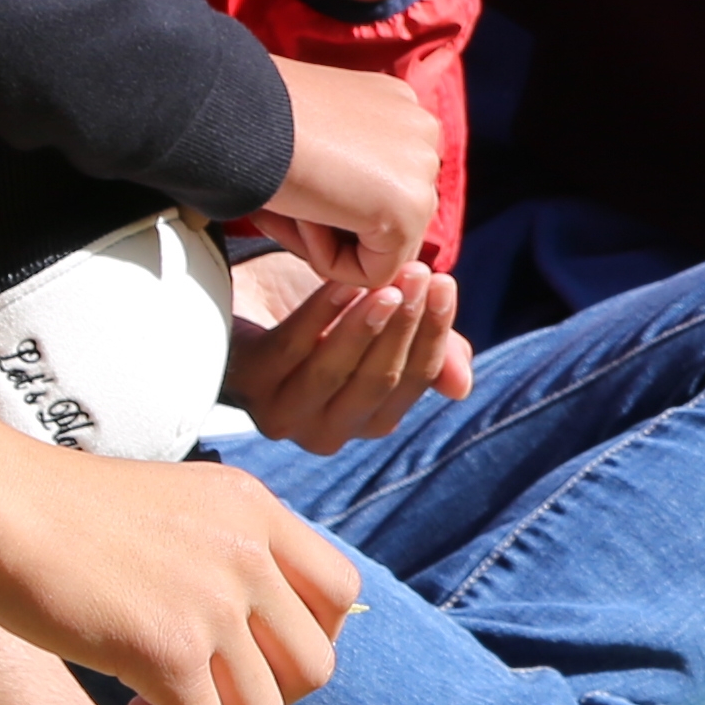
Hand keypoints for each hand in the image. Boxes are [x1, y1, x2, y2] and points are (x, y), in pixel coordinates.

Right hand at [0, 390, 362, 704]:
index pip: (340, 594)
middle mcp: (250, 552)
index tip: (243, 655)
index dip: (301, 642)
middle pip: (313, 668)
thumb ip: (227, 551)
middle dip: (259, 698)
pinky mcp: (167, 650)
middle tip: (196, 693)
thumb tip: (251, 636)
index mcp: (256, 509)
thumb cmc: (59, 511)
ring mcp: (214, 602)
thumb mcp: (177, 504)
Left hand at [222, 255, 474, 451]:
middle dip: (404, 326)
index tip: (446, 285)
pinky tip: (341, 284)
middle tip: (421, 274)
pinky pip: (291, 349)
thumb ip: (420, 349)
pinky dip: (319, 316)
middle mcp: (327, 430)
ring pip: (335, 371)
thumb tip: (462, 386)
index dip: (432, 336)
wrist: (243, 298)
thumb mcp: (377, 324)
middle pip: (377, 381)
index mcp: (367, 420)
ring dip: (366, 325)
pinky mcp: (248, 385)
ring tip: (388, 282)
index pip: (412, 384)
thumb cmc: (318, 314)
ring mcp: (284, 414)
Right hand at [260, 56, 442, 284]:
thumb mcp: (310, 128)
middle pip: (388, 217)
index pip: (381, 184)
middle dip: (331, 225)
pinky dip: (328, 260)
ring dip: (325, 240)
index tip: (287, 185)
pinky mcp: (409, 208)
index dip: (327, 201)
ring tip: (290, 204)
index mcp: (397, 106)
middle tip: (283, 204)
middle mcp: (422, 130)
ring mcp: (423, 169)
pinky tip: (302, 216)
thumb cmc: (251, 116)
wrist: (236, 110)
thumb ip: (342, 160)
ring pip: (380, 247)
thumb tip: (344, 210)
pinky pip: (373, 272)